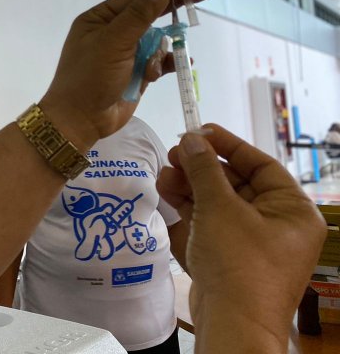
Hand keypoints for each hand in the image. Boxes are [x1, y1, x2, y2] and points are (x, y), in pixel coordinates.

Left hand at [40, 0, 211, 145]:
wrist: (81, 121)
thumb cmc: (89, 77)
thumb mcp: (113, 42)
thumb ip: (139, 15)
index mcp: (100, 18)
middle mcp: (113, 32)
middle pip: (150, 13)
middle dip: (174, 6)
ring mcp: (126, 52)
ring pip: (157, 39)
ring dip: (160, 50)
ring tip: (148, 67)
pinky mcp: (136, 72)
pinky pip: (159, 60)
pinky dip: (167, 62)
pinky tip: (182, 64)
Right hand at [158, 125, 325, 349]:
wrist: (231, 326)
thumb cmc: (238, 263)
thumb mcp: (220, 208)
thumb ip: (204, 169)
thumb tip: (191, 139)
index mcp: (292, 211)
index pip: (261, 165)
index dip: (228, 145)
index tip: (199, 131)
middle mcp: (277, 226)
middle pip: (236, 183)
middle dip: (202, 168)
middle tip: (175, 153)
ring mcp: (251, 245)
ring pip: (218, 204)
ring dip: (190, 185)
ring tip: (164, 173)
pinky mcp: (229, 260)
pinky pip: (210, 225)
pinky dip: (189, 208)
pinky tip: (166, 191)